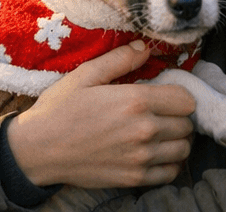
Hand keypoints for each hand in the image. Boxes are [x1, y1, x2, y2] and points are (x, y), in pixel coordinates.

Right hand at [7, 41, 195, 188]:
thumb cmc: (60, 108)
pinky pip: (170, 172)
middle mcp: (144, 130)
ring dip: (175, 140)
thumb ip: (120, 59)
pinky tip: (153, 153)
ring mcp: (140, 158)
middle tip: (160, 113)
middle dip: (177, 116)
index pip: (186, 100)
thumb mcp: (86, 75)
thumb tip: (145, 48)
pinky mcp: (134, 179)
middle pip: (186, 124)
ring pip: (182, 149)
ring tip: (159, 133)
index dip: (178, 95)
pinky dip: (168, 163)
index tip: (166, 95)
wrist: (38, 149)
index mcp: (136, 101)